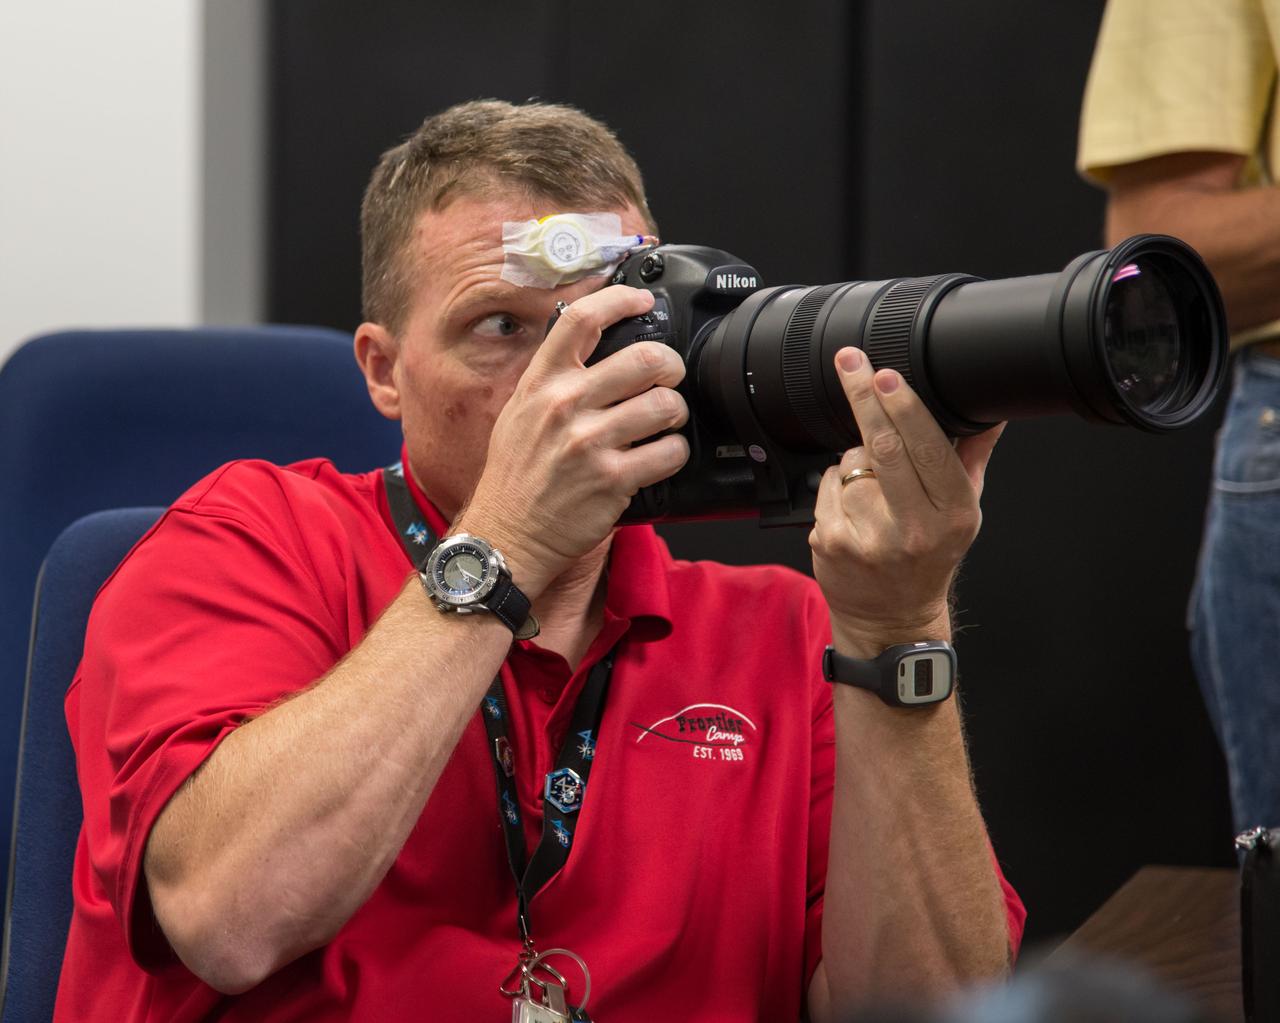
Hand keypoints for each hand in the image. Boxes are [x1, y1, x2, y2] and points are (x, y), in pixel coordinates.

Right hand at [458, 286, 689, 594]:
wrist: (507, 534)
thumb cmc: (515, 476)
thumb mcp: (519, 413)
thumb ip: (554, 380)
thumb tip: (596, 349)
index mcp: (541, 383)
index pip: (582, 319)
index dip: (621, 299)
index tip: (642, 300)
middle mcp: (565, 406)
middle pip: (645, 359)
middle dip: (670, 367)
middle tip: (668, 378)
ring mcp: (590, 443)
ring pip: (666, 406)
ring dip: (675, 413)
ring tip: (664, 422)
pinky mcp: (614, 480)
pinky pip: (669, 453)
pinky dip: (674, 453)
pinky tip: (660, 457)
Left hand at [809, 347, 1003, 654]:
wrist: (891, 618)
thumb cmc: (930, 556)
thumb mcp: (964, 509)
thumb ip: (971, 456)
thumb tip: (991, 409)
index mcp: (952, 515)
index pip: (926, 450)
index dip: (903, 408)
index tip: (886, 374)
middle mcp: (913, 529)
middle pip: (883, 448)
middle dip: (865, 398)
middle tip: (851, 361)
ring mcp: (867, 538)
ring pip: (851, 464)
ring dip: (856, 458)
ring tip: (874, 489)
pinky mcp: (831, 543)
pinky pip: (826, 485)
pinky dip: (835, 483)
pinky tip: (852, 508)